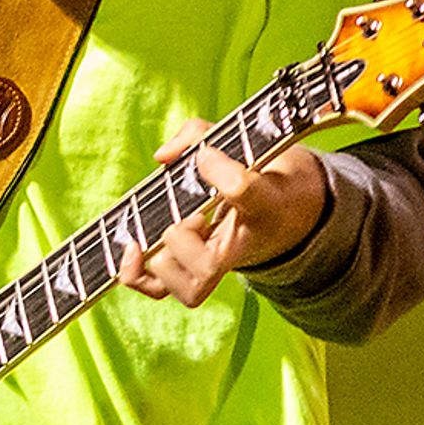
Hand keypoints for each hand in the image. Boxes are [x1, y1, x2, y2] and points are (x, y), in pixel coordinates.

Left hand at [117, 124, 328, 307]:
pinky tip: (131, 247)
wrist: (292, 212)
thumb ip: (199, 134)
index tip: (207, 156)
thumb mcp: (246, 142)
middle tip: (192, 213)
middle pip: (208, 264)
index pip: (245, 191)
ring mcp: (219, 266)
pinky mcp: (194, 273)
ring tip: (171, 230)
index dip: (221, 173)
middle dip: (182, 234)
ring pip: (187, 288)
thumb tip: (163, 157)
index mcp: (264, 204)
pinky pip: (160, 290)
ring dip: (165, 258)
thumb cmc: (264, 176)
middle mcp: (243, 245)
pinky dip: (137, 276)